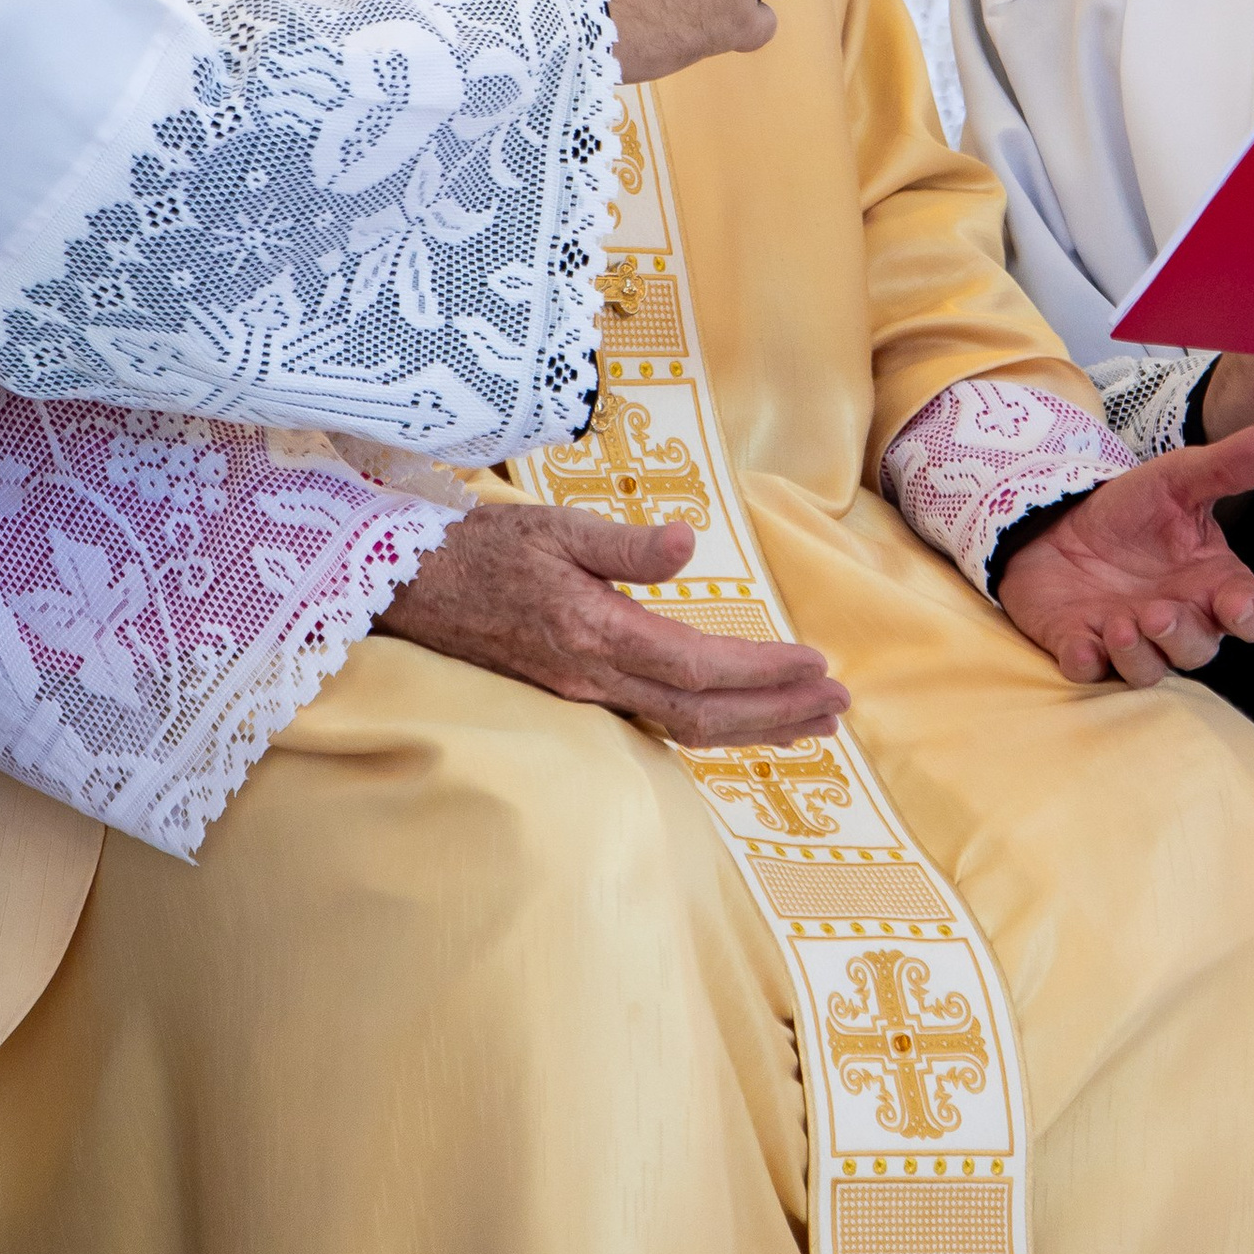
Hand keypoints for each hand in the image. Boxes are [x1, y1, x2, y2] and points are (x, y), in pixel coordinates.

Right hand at [374, 503, 847, 746]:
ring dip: (753, 727)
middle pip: (703, 714)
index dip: (764, 673)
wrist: (411, 586)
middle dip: (777, 715)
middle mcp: (595, 679)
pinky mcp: (575, 696)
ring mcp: (584, 696)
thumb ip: (625, 543)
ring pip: (684, 726)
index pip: (699, 665)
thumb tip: (690, 542)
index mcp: (597, 634)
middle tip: (841, 706)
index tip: (819, 667)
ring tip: (813, 724)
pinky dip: (711, 725)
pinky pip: (657, 722)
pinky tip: (737, 720)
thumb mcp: (556, 526)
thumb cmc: (484, 545)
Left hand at [995, 431, 1253, 688]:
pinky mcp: (1080, 644)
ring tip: (1118, 623)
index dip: (1248, 616)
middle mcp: (1176, 619)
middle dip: (1181, 637)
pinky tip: (1081, 647)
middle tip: (1156, 612)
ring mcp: (1129, 639)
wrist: (1056, 516)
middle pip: (1198, 651)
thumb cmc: (1130, 509)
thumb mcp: (1175, 479)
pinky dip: (1087, 663)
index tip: (1236, 605)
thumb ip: (1227, 465)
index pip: (1249, 614)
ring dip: (1138, 654)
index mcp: (1209, 583)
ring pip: (1149, 670)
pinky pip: (1089, 670)